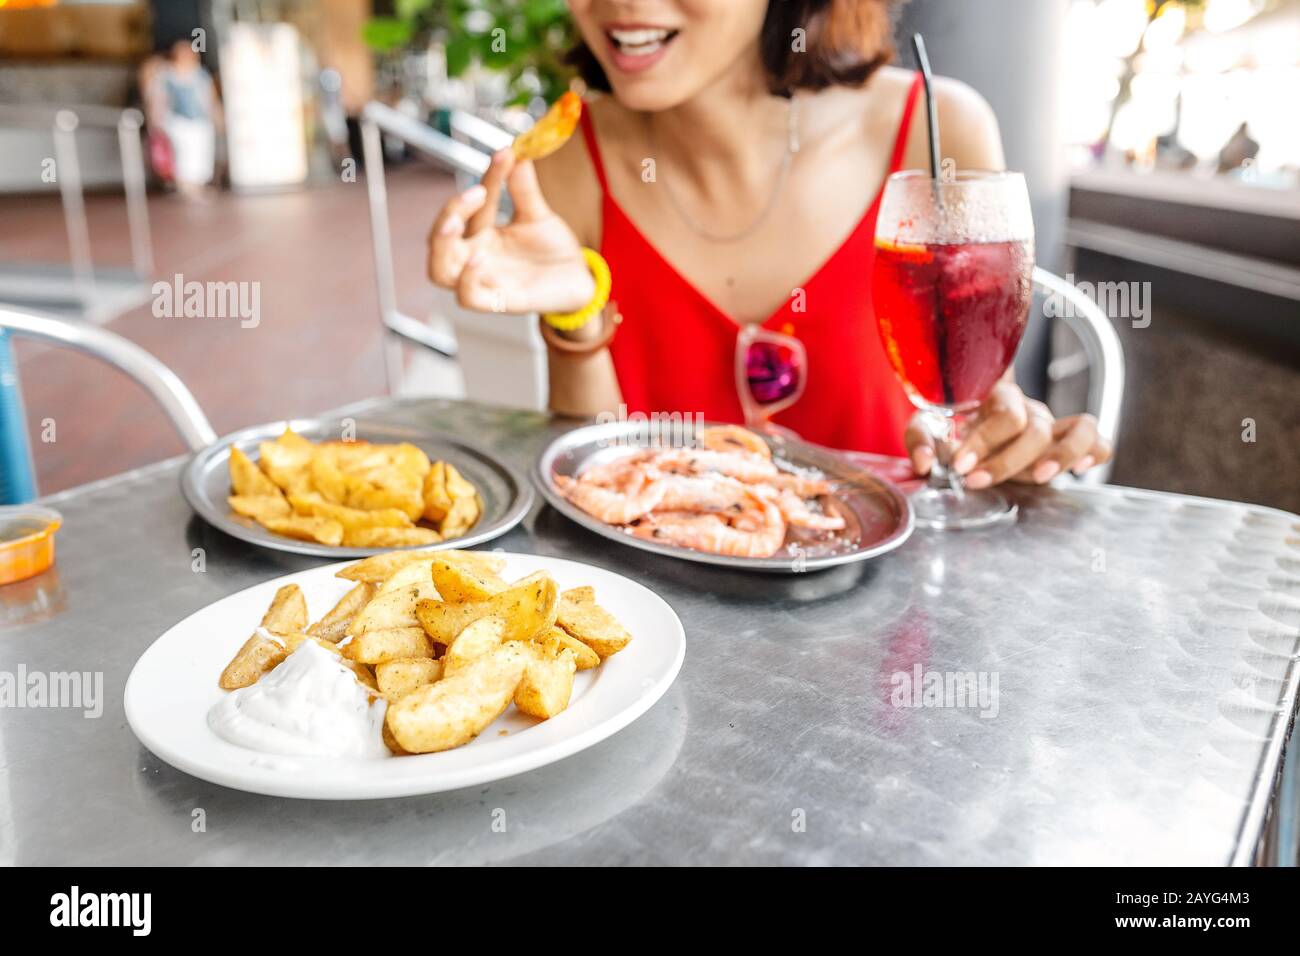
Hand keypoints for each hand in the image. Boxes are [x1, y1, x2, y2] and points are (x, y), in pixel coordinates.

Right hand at [428, 149, 594, 315]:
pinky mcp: (498, 302)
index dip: (488, 178)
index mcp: (482, 233)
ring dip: (443, 245)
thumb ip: (525, 189)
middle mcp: (475, 255)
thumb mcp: (538, 215)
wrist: (578, 281)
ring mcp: (484, 279)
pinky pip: (467, 297)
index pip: (474, 203)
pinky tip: (479, 256)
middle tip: (475, 192)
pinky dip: (467, 278)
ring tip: (457, 222)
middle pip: (439, 240)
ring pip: (439, 271)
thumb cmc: (552, 250)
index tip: (506, 155)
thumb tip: (518, 150)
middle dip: (448, 213)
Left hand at [904, 381, 1111, 486]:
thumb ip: (920, 439)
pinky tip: (1079, 470)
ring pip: (1081, 428)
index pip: (1004, 413)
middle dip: (1006, 460)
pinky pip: (1099, 442)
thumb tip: (924, 464)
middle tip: (977, 481)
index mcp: (998, 396)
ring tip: (1038, 478)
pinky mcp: (1069, 442)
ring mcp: (1054, 425)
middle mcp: (1031, 408)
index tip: (961, 466)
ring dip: (1062, 454)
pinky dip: (1095, 453)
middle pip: (1035, 428)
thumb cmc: (951, 423)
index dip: (984, 441)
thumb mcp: (928, 424)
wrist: (969, 423)